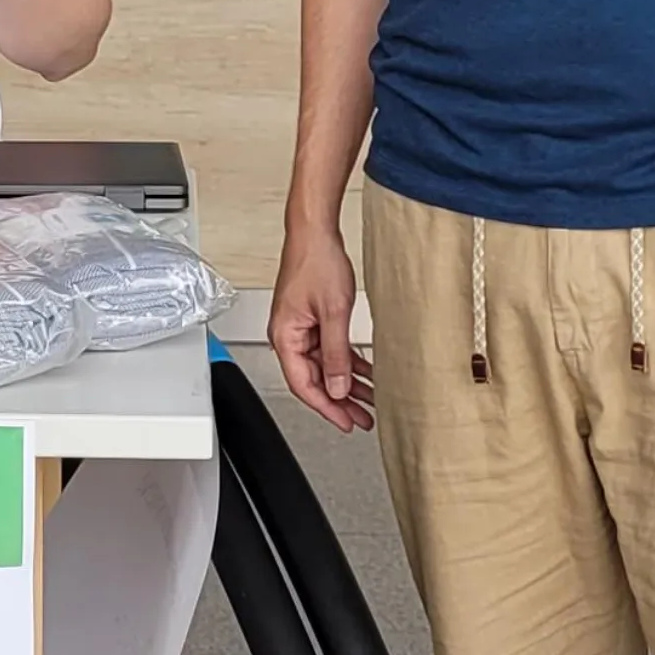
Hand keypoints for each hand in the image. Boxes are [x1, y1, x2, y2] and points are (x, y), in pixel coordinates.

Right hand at [270, 224, 373, 433]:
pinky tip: (365, 374)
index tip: (346, 422)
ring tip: (369, 401)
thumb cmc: (316, 261)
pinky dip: (347, 363)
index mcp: (284, 337)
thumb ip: (336, 353)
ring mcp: (301, 329)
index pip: (303, 385)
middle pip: (315, 379)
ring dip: (347, 384)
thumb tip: (338, 387)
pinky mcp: (312, 320)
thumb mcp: (333, 312)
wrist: (315, 232)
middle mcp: (289, 336)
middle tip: (362, 419)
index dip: (326, 408)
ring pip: (325, 367)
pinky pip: (329, 350)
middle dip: (340, 401)